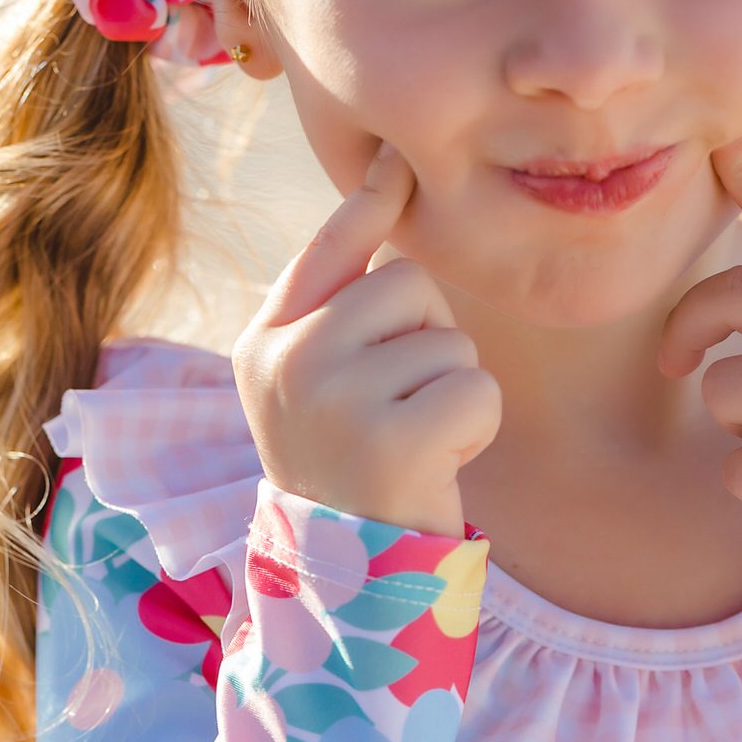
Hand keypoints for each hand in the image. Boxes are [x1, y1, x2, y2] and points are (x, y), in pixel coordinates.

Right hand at [233, 144, 500, 537]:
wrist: (351, 580)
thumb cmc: (353, 471)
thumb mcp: (322, 384)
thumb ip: (341, 304)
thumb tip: (387, 194)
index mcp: (265, 341)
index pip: (328, 250)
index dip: (369, 203)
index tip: (397, 162)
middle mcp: (288, 360)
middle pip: (409, 285)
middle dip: (433, 340)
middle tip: (406, 409)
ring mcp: (332, 397)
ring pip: (449, 338)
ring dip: (456, 389)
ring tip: (416, 441)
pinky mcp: (388, 438)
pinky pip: (475, 385)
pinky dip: (476, 425)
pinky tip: (438, 463)